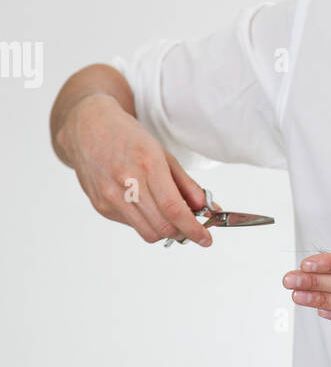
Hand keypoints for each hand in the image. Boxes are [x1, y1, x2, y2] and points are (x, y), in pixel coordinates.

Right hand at [58, 94, 214, 245]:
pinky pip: (131, 225)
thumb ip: (186, 184)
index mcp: (147, 165)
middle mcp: (126, 184)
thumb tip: (206, 207)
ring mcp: (110, 197)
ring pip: (147, 232)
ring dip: (164, 231)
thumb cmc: (129, 138)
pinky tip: (144, 205)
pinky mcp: (100, 207)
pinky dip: (145, 222)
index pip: (174, 209)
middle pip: (162, 226)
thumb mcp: (163, 154)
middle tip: (190, 227)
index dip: (193, 229)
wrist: (88, 128)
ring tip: (169, 217)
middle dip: (182, 233)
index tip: (206, 239)